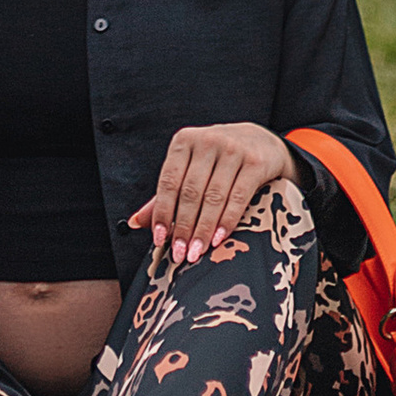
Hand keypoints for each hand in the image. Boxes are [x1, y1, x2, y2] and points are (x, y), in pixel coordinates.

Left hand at [128, 121, 293, 263]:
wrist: (260, 142)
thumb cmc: (217, 160)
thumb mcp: (190, 168)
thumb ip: (166, 195)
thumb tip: (135, 222)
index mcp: (184, 141)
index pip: (169, 181)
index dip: (163, 212)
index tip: (159, 239)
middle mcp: (207, 141)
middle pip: (190, 191)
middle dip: (183, 227)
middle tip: (179, 254)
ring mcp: (232, 150)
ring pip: (213, 197)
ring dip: (203, 229)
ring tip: (196, 252)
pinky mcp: (254, 163)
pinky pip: (238, 197)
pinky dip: (227, 221)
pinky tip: (218, 239)